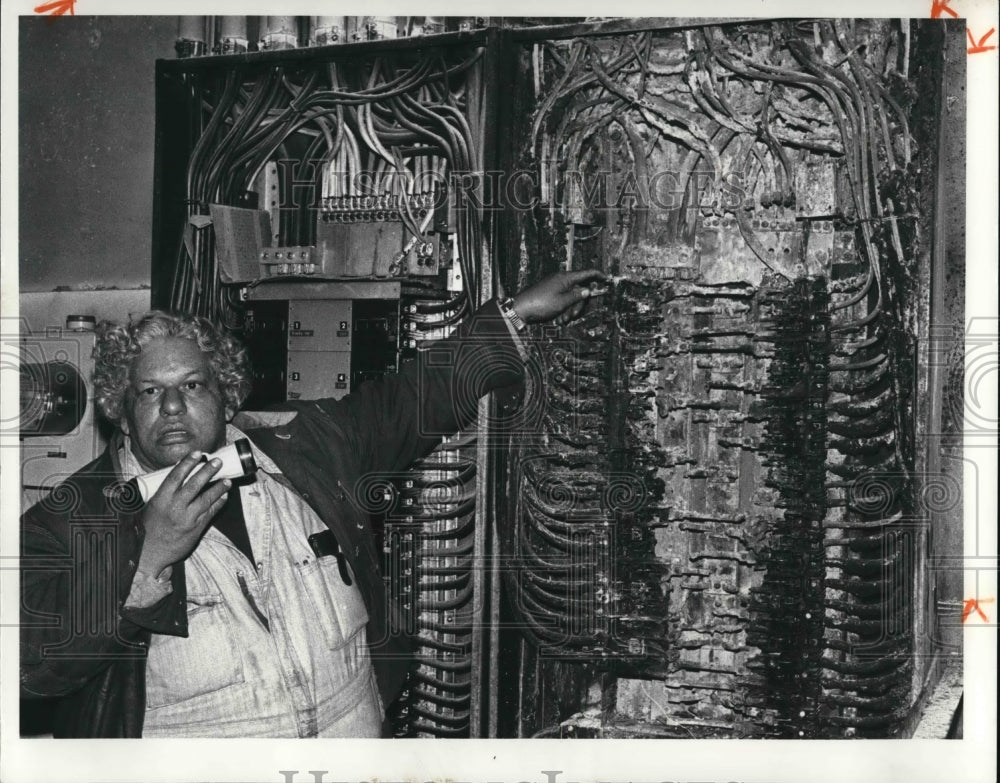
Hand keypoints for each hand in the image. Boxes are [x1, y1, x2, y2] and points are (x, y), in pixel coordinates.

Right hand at [135, 452, 229, 578]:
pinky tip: (224, 496)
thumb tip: (175, 474)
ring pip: (207, 498)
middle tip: (217, 461)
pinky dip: (218, 503)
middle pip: (194, 484)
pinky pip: (211, 512)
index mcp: (160, 500)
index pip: (175, 476)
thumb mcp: (150, 507)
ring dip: (219, 487)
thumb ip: (163, 493)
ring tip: (227, 480)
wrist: (149, 554)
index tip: (197, 454)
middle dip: (207, 471)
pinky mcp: (196, 528)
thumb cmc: (147, 529)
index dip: (187, 463)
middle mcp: (175, 507)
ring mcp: (187, 518)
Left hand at [510, 270, 608, 325]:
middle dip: (578, 304)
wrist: (521, 309)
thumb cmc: (540, 303)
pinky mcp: (550, 293)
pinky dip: (562, 310)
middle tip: (573, 315)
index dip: (597, 275)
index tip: (606, 278)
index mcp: (565, 278)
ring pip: (570, 297)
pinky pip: (562, 300)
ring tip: (562, 319)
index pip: (586, 273)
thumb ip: (577, 296)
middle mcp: (561, 280)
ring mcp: (555, 286)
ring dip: (569, 310)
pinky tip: (558, 318)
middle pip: (579, 290)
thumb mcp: (562, 302)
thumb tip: (588, 290)